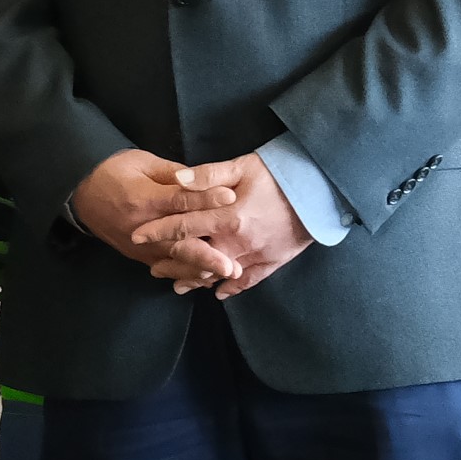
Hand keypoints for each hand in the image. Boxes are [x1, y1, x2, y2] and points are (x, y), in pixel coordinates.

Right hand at [71, 149, 240, 286]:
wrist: (79, 192)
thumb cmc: (114, 172)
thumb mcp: (142, 162)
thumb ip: (175, 173)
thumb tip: (206, 181)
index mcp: (143, 198)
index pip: (179, 200)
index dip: (205, 199)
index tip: (231, 198)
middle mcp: (141, 226)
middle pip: (178, 242)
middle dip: (207, 255)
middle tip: (232, 265)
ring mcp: (138, 245)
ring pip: (173, 261)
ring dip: (200, 269)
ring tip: (225, 275)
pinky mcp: (137, 254)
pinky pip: (164, 267)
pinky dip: (185, 273)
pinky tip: (207, 276)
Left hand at [128, 152, 315, 297]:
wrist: (323, 187)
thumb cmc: (281, 172)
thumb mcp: (242, 166)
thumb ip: (208, 175)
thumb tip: (177, 179)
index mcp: (228, 216)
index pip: (184, 226)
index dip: (158, 231)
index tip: (137, 235)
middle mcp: (240, 240)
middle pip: (197, 257)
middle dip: (173, 264)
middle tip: (154, 269)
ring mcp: (258, 253)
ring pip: (220, 273)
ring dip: (197, 278)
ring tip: (178, 284)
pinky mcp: (275, 260)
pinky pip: (250, 280)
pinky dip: (233, 288)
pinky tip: (218, 292)